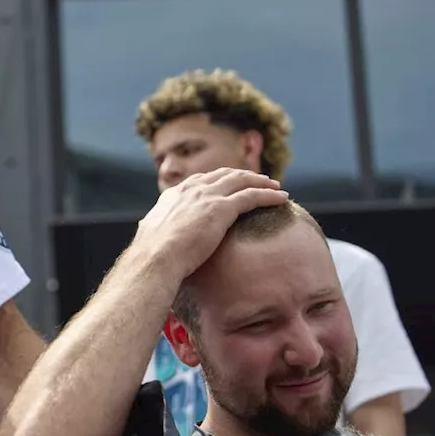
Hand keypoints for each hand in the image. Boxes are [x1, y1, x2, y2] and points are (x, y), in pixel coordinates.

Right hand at [131, 168, 288, 279]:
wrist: (155, 260)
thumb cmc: (152, 258)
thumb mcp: (153, 238)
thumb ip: (162, 233)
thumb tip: (159, 242)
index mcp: (174, 195)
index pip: (202, 180)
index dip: (220, 180)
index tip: (231, 184)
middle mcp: (191, 190)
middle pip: (225, 175)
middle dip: (244, 176)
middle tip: (260, 181)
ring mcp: (207, 196)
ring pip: (242, 181)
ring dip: (261, 182)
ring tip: (275, 187)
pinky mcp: (222, 208)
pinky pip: (253, 196)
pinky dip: (269, 195)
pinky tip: (282, 198)